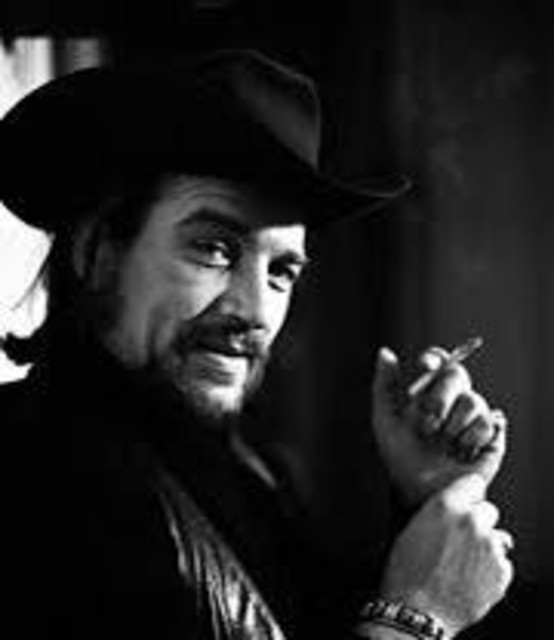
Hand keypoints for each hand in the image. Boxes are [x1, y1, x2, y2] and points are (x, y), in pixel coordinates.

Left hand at [372, 345, 506, 506]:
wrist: (420, 490)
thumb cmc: (400, 456)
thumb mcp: (385, 421)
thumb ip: (384, 386)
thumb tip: (384, 352)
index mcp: (428, 390)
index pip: (438, 360)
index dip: (434, 359)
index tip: (426, 366)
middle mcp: (452, 398)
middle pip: (457, 374)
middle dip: (440, 398)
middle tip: (427, 422)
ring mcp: (473, 415)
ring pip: (472, 400)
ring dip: (453, 425)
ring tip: (443, 444)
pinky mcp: (491, 434)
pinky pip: (488, 423)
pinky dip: (470, 440)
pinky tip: (460, 452)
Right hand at [379, 475, 513, 638]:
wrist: (418, 611)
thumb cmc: (407, 573)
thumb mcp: (410, 529)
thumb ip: (436, 513)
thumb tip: (448, 510)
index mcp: (446, 506)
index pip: (473, 483)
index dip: (468, 494)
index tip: (465, 500)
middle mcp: (471, 521)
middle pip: (488, 510)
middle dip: (477, 521)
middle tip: (461, 538)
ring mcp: (490, 547)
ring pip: (497, 537)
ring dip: (486, 545)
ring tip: (465, 562)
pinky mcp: (501, 571)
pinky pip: (503, 562)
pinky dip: (491, 568)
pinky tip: (472, 577)